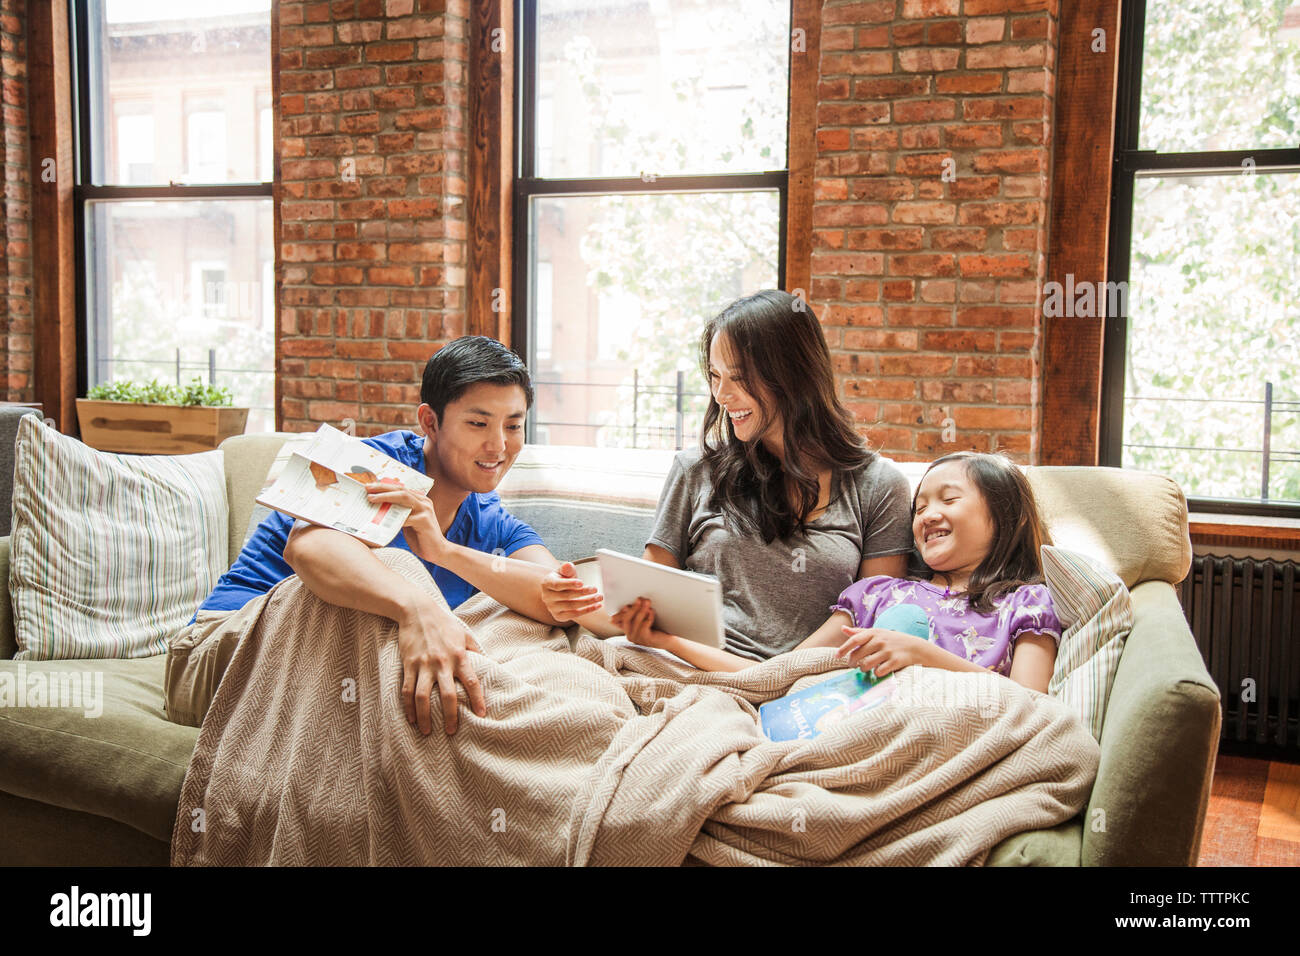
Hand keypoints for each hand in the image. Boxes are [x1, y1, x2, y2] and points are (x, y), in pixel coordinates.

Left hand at [366, 481, 447, 563]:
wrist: (438, 551)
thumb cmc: (420, 537)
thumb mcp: (408, 521)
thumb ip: (399, 513)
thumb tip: (379, 507)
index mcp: (420, 500)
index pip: (400, 488)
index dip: (384, 486)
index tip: (369, 486)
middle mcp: (424, 501)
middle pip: (401, 489)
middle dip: (382, 488)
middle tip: (367, 488)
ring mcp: (425, 510)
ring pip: (403, 498)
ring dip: (386, 497)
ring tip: (371, 498)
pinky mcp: (425, 521)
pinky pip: (406, 517)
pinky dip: (393, 518)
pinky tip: (381, 520)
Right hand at [395, 596, 486, 735]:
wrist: (417, 611)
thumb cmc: (444, 623)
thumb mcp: (465, 634)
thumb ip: (476, 651)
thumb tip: (489, 664)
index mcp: (459, 656)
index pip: (472, 681)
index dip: (478, 699)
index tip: (482, 714)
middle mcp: (442, 663)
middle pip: (447, 695)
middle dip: (450, 716)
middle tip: (452, 731)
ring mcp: (423, 665)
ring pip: (423, 697)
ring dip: (425, 717)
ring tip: (427, 732)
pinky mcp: (408, 665)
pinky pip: (407, 690)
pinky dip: (408, 707)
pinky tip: (411, 719)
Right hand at [540, 561, 603, 622]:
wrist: (560, 592)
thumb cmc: (563, 579)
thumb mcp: (564, 572)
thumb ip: (567, 569)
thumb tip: (568, 565)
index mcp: (547, 583)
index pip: (557, 584)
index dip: (569, 584)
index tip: (582, 582)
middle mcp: (547, 597)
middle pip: (566, 596)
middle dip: (582, 592)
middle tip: (595, 589)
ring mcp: (552, 608)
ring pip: (572, 606)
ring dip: (588, 602)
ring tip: (599, 597)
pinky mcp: (559, 616)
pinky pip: (575, 615)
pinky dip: (587, 610)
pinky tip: (597, 605)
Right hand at [609, 596, 675, 649]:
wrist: (668, 639)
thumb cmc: (656, 627)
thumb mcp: (643, 618)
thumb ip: (636, 612)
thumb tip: (632, 602)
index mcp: (628, 629)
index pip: (619, 619)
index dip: (620, 612)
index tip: (627, 604)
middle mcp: (630, 635)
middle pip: (626, 620)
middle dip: (633, 608)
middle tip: (639, 599)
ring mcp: (638, 639)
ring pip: (636, 622)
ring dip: (642, 610)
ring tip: (647, 602)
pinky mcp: (647, 639)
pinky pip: (644, 626)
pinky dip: (648, 617)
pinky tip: (651, 611)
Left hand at [835, 626, 931, 677]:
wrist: (917, 647)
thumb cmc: (893, 640)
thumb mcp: (878, 632)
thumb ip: (860, 632)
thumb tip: (843, 629)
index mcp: (874, 633)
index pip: (855, 640)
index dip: (844, 648)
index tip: (837, 656)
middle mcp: (880, 641)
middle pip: (858, 654)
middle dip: (852, 662)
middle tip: (852, 666)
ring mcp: (888, 651)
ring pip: (866, 664)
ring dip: (863, 669)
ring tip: (864, 668)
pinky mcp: (895, 661)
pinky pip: (878, 671)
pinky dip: (876, 673)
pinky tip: (878, 671)